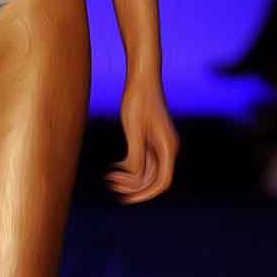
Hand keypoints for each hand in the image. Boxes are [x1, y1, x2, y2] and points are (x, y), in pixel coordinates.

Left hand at [105, 79, 178, 203]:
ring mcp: (160, 144)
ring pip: (147, 171)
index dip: (145, 194)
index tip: (125, 199)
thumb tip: (134, 176)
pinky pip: (142, 160)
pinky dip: (129, 167)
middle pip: (153, 179)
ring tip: (109, 177)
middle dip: (133, 186)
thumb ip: (136, 154)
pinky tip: (114, 167)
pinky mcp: (151, 138)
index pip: (162, 182)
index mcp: (168, 147)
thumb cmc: (138, 100)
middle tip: (110, 183)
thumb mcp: (134, 128)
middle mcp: (167, 148)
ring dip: (129, 178)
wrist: (142, 76)